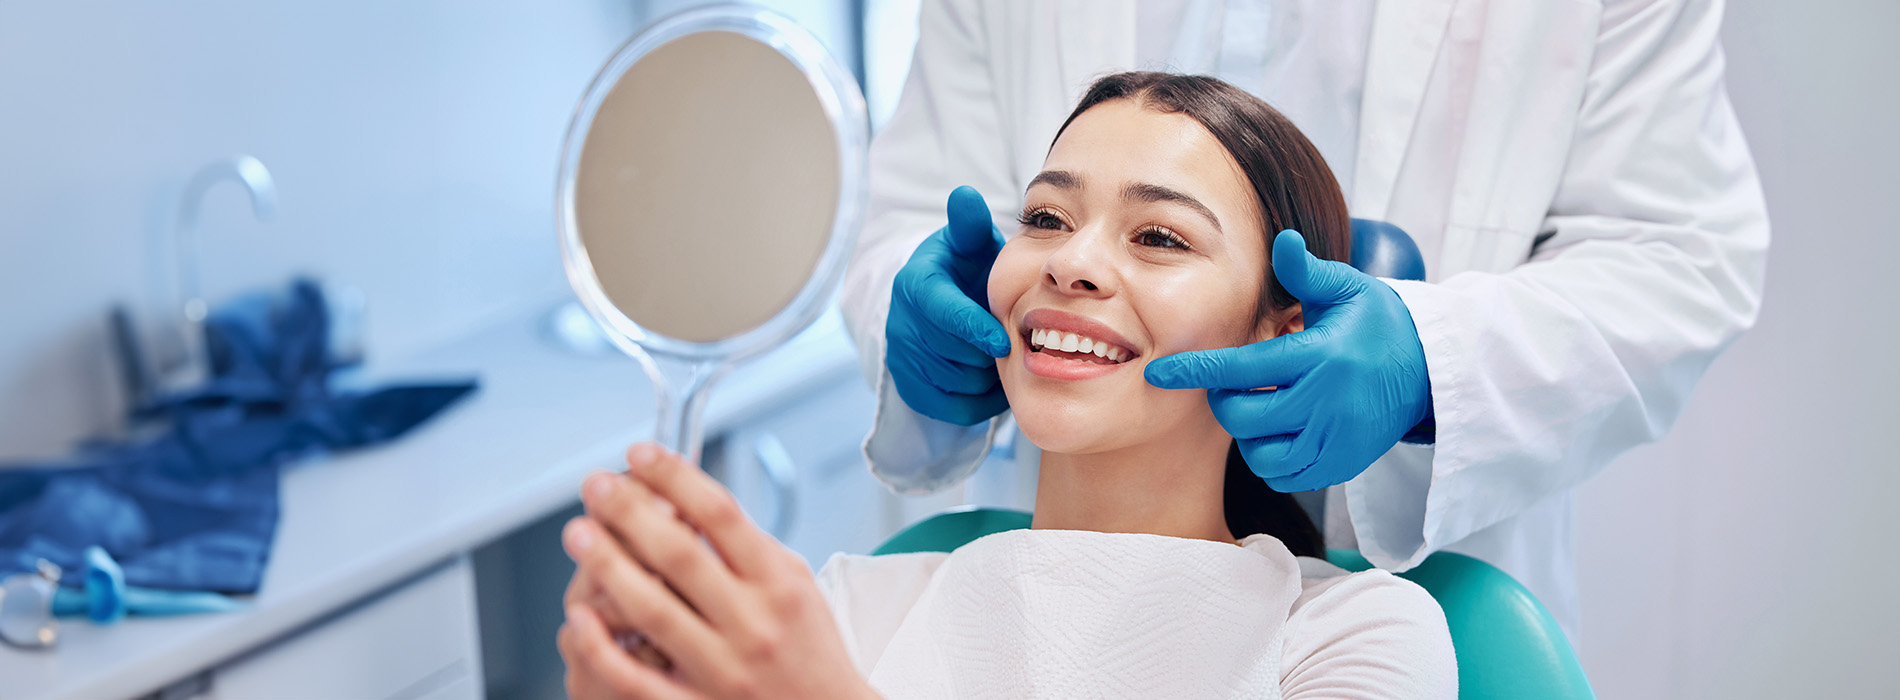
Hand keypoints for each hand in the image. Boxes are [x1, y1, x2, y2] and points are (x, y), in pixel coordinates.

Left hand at [558, 444, 875, 699]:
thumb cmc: (810, 651)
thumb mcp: (796, 585)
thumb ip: (748, 547)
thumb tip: (688, 500)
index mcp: (779, 584)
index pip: (720, 514)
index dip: (674, 477)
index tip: (640, 455)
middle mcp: (752, 623)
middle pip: (680, 554)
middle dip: (629, 512)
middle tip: (597, 487)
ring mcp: (722, 669)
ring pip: (653, 610)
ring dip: (608, 565)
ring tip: (580, 533)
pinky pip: (637, 678)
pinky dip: (604, 646)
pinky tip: (580, 617)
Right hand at [885, 186, 1011, 425]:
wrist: (940, 303)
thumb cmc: (965, 270)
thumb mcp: (969, 244)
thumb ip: (971, 224)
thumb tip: (965, 195)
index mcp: (915, 284)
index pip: (943, 313)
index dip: (974, 330)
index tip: (1004, 341)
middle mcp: (900, 322)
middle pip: (953, 353)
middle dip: (987, 352)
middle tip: (1012, 342)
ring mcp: (902, 358)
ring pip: (956, 383)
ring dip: (987, 376)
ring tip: (1001, 357)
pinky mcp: (909, 387)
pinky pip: (952, 408)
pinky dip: (979, 401)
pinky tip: (991, 379)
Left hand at [1144, 230, 1431, 492]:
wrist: (1429, 371)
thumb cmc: (1378, 323)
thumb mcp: (1348, 289)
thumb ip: (1306, 272)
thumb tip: (1282, 240)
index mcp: (1320, 356)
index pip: (1242, 369)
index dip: (1195, 372)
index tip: (1159, 373)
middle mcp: (1326, 403)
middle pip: (1243, 416)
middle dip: (1225, 400)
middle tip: (1236, 383)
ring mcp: (1335, 440)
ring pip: (1260, 453)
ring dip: (1248, 432)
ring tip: (1263, 405)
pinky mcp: (1342, 465)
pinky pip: (1285, 475)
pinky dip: (1271, 458)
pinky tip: (1280, 431)